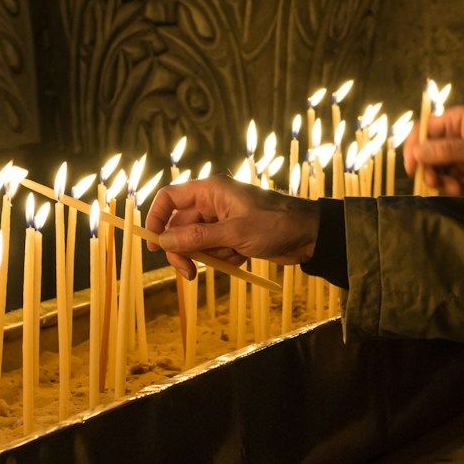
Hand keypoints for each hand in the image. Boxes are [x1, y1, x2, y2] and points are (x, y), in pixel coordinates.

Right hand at [144, 176, 320, 278]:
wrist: (310, 235)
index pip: (170, 198)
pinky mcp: (233, 236)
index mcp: (211, 190)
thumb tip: (163, 240)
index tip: (153, 245)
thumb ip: (197, 238)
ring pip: (197, 242)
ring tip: (232, 257)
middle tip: (188, 273)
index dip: (156, 218)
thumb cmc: (275, 224)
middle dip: (183, 250)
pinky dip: (224, 258)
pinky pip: (215, 251)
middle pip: (180, 227)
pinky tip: (242, 257)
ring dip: (209, 256)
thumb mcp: (234, 232)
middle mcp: (213, 203)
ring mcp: (223, 220)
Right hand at [404, 105, 463, 192]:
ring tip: (459, 188)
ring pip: (438, 169)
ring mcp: (458, 152)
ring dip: (444, 181)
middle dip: (432, 170)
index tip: (412, 169)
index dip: (414, 148)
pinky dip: (456, 186)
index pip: (423, 130)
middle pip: (427, 153)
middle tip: (437, 184)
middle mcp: (453, 134)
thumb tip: (417, 152)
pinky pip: (450, 178)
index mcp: (455, 120)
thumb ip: (447, 150)